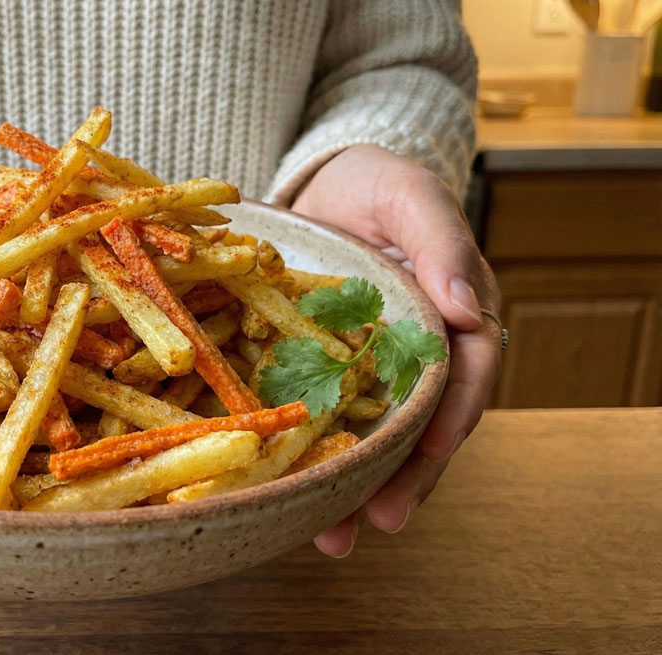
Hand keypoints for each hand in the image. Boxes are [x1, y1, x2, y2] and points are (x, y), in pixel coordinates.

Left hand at [289, 145, 501, 557]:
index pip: (466, 374)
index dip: (452, 415)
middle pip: (422, 427)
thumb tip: (471, 307)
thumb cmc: (375, 185)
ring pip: (373, 440)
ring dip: (357, 490)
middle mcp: (416, 356)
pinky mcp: (322, 379)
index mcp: (452, 317)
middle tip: (379, 521)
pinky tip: (290, 502)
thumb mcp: (409, 196)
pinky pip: (322, 426)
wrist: (319, 189)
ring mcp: (369, 373)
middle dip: (404, 479)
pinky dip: (311, 462)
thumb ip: (441, 242)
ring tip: (333, 538)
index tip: (431, 450)